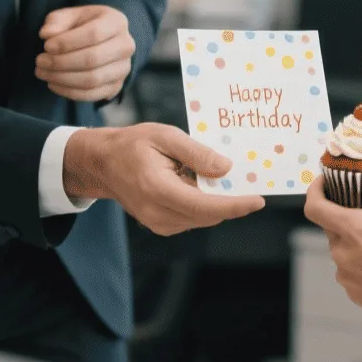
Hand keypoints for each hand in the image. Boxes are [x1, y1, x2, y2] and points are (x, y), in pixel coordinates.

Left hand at [37, 5, 133, 102]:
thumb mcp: (69, 16)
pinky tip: (53, 84)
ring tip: (43, 73)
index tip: (46, 46)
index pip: (94, 33)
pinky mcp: (116, 86)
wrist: (101, 42)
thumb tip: (47, 34)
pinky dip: (68, 92)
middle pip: (93, 59)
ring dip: (62, 79)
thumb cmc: (81, 26)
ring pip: (92, 79)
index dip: (67, 42)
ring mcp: (123, 69)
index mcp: (116, 22)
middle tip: (39, 61)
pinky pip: (92, 95)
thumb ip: (56, 21)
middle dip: (61, 62)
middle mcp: (125, 45)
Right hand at [63, 123, 264, 235]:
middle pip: (208, 214)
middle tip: (244, 176)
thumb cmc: (132, 144)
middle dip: (230, 199)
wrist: (103, 163)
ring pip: (203, 218)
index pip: (204, 206)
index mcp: (157, 189)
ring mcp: (158, 223)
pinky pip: (193, 218)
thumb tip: (226, 169)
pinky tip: (195, 182)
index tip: (258, 200)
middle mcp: (157, 213)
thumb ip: (196, 153)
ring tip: (208, 173)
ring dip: (215, 200)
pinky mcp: (161, 226)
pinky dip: (203, 204)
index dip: (234, 206)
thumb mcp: (165, 136)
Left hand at [304, 157, 361, 330]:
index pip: (313, 206)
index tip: (324, 182)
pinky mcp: (354, 294)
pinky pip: (351, 271)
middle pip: (331, 226)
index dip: (315, 190)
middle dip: (345, 215)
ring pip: (342, 250)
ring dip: (356, 241)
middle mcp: (342, 253)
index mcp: (353, 229)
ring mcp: (346, 276)